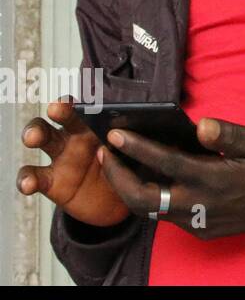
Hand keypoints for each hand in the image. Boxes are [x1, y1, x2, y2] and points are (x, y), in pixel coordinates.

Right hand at [16, 97, 130, 227]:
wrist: (117, 203)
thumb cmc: (127, 170)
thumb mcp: (138, 154)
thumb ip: (141, 140)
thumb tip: (162, 125)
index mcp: (100, 125)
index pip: (91, 106)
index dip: (88, 98)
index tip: (88, 97)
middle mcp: (76, 135)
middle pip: (63, 116)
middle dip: (59, 109)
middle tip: (58, 108)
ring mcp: (61, 157)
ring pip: (43, 138)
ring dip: (35, 133)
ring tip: (33, 137)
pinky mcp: (51, 181)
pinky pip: (34, 177)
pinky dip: (27, 179)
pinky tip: (28, 183)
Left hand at [98, 117, 244, 238]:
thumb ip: (230, 134)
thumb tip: (200, 125)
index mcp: (216, 179)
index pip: (165, 163)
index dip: (136, 148)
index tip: (115, 134)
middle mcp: (202, 205)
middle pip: (142, 198)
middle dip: (118, 176)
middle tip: (107, 152)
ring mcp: (200, 222)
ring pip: (150, 211)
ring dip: (130, 188)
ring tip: (119, 164)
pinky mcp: (202, 230)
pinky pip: (166, 217)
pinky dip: (150, 198)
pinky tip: (149, 179)